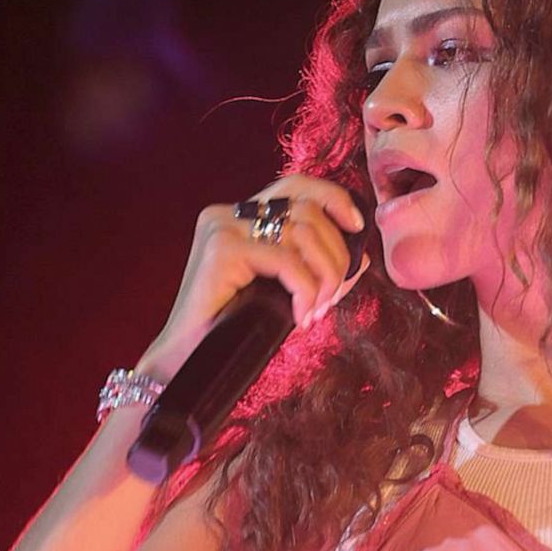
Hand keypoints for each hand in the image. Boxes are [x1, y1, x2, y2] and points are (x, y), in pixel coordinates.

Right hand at [143, 174, 370, 369]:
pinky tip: (301, 316)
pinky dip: (305, 289)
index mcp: (241, 216)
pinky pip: (286, 260)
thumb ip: (319, 268)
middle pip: (307, 209)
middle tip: (331, 297)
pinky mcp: (221, 249)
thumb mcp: (286, 291)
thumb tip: (362, 256)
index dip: (333, 198)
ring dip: (325, 275)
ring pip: (303, 231)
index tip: (357, 228)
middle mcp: (229, 213)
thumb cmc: (236, 330)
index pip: (296, 186)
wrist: (189, 364)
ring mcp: (222, 227)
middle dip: (335, 254)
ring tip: (316, 308)